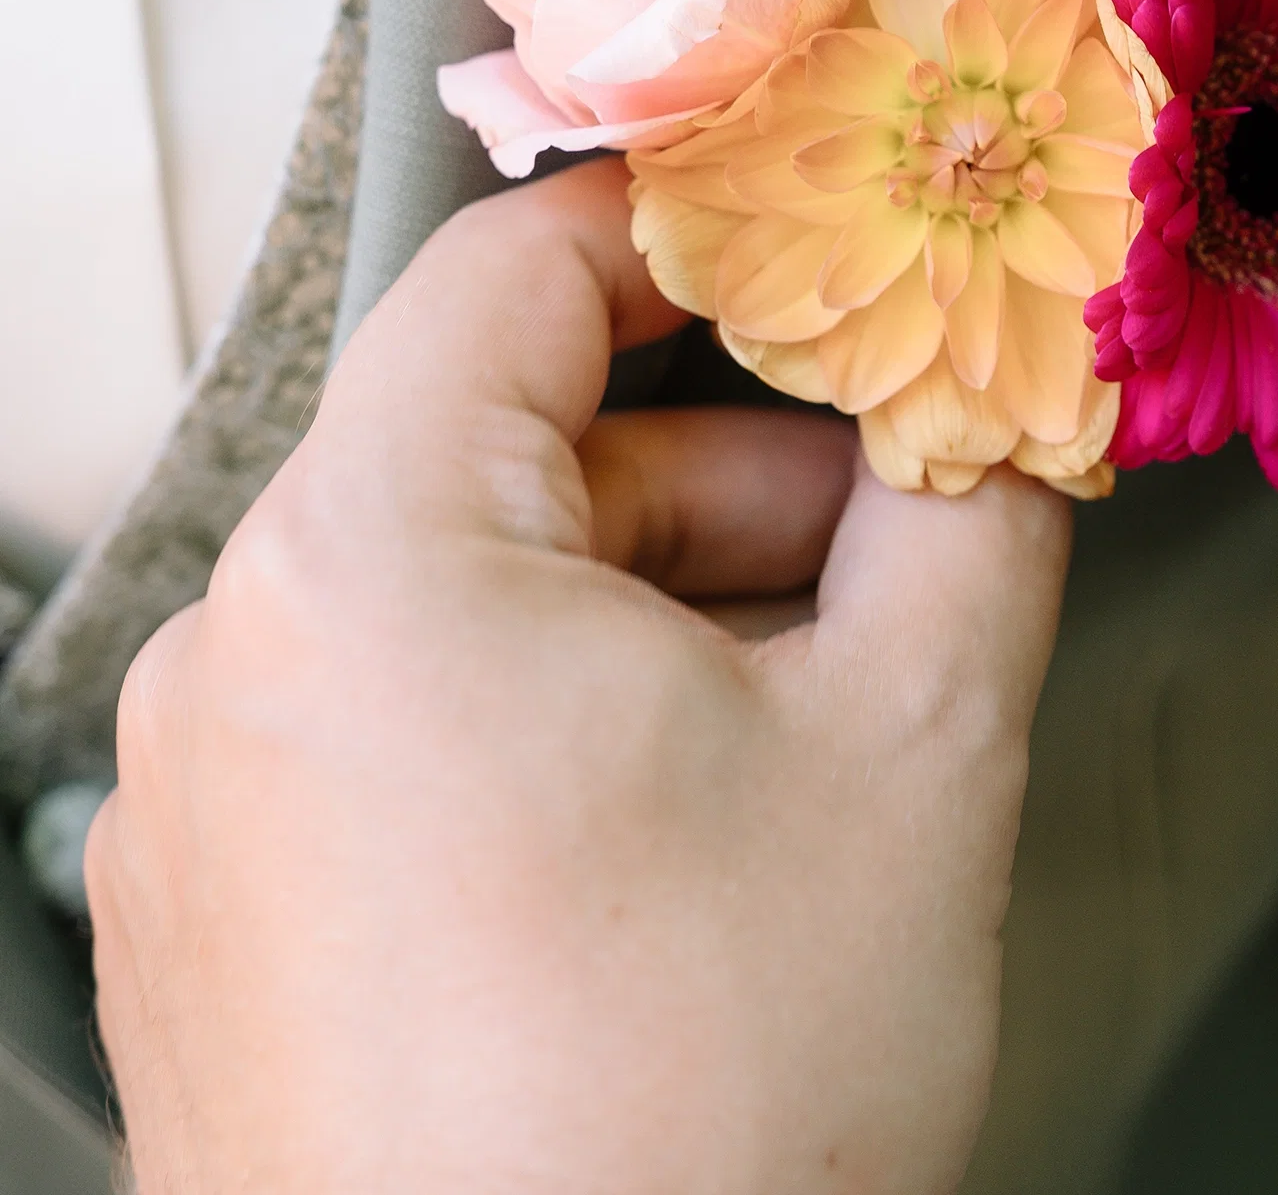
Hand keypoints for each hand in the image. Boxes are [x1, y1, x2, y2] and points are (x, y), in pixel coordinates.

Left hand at [88, 161, 1069, 1194]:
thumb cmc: (709, 1117)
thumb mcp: (917, 749)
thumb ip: (976, 519)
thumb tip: (998, 421)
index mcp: (365, 565)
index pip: (511, 276)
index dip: (684, 238)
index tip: (808, 253)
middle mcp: (235, 672)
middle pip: (514, 456)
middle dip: (731, 488)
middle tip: (899, 555)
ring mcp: (211, 819)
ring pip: (476, 609)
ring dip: (665, 622)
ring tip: (821, 734)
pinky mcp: (227, 938)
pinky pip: (409, 739)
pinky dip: (563, 732)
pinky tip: (703, 845)